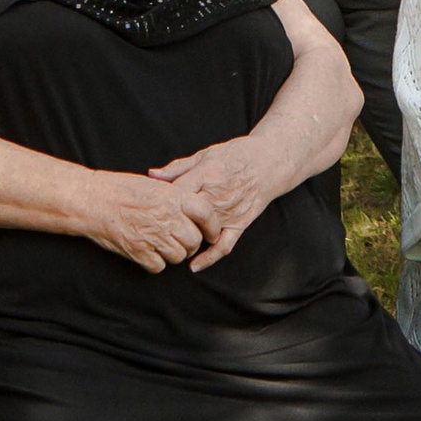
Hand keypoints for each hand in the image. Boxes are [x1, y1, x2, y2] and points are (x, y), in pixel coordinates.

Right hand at [86, 169, 206, 271]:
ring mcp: (153, 236)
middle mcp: (167, 217)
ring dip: (173, 254)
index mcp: (174, 197)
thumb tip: (192, 208)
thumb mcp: (154, 184)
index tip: (212, 233)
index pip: (206, 214)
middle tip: (182, 241)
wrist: (92, 200)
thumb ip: (175, 196)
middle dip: (190, 244)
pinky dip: (155, 263)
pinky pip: (158, 266)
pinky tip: (149, 253)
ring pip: (178, 256)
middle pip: (193, 240)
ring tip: (163, 245)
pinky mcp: (138, 251)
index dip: (213, 226)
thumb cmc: (120, 188)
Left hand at [150, 133, 280, 268]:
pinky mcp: (240, 224)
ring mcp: (230, 212)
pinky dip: (209, 258)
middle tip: (157, 228)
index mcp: (208, 173)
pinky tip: (194, 266)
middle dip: (170, 222)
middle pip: (187, 215)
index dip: (162, 199)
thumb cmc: (235, 156)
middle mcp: (218, 195)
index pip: (177, 192)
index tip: (153, 204)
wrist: (269, 162)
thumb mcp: (205, 155)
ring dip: (185, 240)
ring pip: (201, 232)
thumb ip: (178, 168)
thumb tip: (152, 175)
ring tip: (170, 244)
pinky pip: (223, 246)